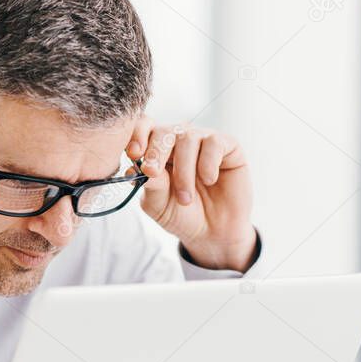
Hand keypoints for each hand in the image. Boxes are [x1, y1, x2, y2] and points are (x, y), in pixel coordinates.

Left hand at [127, 119, 257, 271]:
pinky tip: (209, 181)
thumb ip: (150, 184)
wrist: (213, 233)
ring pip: (188, 137)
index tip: (134, 154)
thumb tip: (137, 167)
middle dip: (156, 151)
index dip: (137, 135)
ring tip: (185, 198)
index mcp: (156, 150)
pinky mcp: (227, 145)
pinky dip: (207, 164)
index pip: (143, 128)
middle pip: (163, 130)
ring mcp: (203, 140)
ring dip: (184, 170)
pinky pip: (214, 142)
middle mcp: (179, 141)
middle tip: (153, 172)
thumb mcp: (158, 204)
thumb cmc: (182, 215)